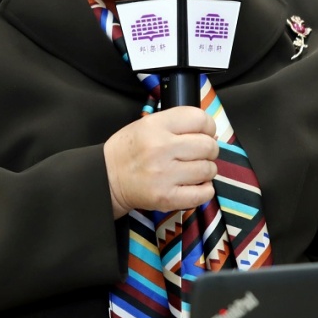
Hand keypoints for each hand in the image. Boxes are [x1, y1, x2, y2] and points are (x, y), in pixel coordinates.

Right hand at [103, 107, 218, 217]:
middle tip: (199, 154)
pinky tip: (195, 185)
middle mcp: (161, 148)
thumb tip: (209, 133)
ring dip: (206, 170)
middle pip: (208, 145)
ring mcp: (164, 175)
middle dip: (209, 150)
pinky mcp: (167, 198)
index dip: (209, 127)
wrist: (107, 177)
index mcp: (156, 125)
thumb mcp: (147, 124)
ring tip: (193, 170)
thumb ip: (177, 123)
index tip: (206, 133)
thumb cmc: (130, 150)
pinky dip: (205, 189)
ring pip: (208, 169)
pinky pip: (203, 193)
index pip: (200, 119)